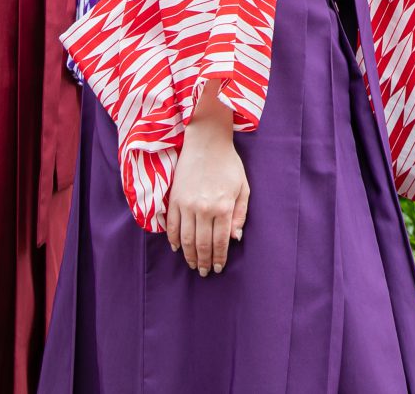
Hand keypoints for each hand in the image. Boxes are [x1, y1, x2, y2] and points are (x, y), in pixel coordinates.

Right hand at [166, 87, 247, 276]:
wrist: (206, 142)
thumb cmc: (229, 165)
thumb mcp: (243, 188)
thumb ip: (240, 215)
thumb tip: (235, 238)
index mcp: (223, 207)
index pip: (220, 241)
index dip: (219, 257)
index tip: (219, 268)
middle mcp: (204, 208)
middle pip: (202, 244)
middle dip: (204, 261)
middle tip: (205, 272)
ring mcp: (187, 204)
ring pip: (185, 238)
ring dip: (189, 255)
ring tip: (192, 265)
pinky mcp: (174, 199)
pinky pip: (172, 225)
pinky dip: (173, 239)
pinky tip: (176, 248)